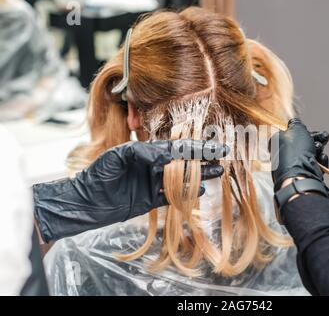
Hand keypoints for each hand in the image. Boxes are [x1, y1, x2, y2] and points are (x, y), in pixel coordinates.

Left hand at [33, 139, 228, 241]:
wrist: (85, 202)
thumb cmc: (98, 175)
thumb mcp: (117, 157)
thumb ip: (142, 152)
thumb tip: (166, 154)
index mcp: (146, 152)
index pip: (176, 148)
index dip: (196, 147)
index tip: (213, 146)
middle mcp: (152, 166)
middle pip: (183, 161)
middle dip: (203, 158)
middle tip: (222, 156)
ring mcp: (153, 183)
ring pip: (181, 178)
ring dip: (199, 175)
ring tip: (218, 171)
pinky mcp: (151, 200)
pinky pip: (172, 196)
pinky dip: (186, 193)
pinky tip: (200, 189)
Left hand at [270, 118, 328, 197]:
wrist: (299, 174)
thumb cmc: (295, 152)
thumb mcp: (297, 129)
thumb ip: (296, 123)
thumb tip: (294, 122)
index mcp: (276, 141)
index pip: (292, 133)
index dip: (305, 131)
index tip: (313, 131)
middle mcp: (282, 153)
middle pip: (303, 143)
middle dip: (315, 140)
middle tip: (322, 139)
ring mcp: (291, 165)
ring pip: (309, 154)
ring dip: (318, 151)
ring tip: (319, 151)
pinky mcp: (301, 174)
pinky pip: (313, 165)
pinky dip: (319, 162)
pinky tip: (321, 159)